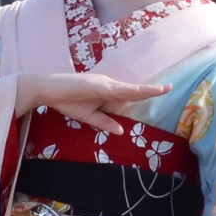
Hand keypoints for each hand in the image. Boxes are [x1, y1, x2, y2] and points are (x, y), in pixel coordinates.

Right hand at [16, 71, 170, 136]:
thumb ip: (105, 122)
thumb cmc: (66, 101)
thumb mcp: (89, 117)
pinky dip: (124, 90)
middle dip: (151, 90)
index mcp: (108, 92)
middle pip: (133, 90)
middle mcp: (108, 85)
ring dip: (143, 90)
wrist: (46, 90)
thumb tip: (121, 131)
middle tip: (169, 88)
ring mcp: (101, 83)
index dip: (147, 93)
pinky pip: (111, 89)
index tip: (164, 91)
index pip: (131, 94)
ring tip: (160, 90)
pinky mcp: (93, 84)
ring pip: (127, 88)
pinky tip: (135, 92)